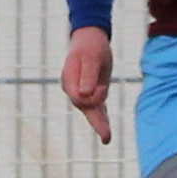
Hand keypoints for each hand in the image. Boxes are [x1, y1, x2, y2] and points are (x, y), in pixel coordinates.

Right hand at [61, 26, 114, 142]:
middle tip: (106, 138)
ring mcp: (81, 91)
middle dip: (97, 124)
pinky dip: (101, 116)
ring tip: (106, 138)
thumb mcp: (92, 58)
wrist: (90, 38)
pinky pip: (97, 106)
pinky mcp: (91, 90)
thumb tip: (85, 94)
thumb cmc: (91, 46)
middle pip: (85, 109)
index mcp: (70, 81)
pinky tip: (105, 128)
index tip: (103, 87)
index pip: (81, 98)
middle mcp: (73, 89)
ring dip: (100, 123)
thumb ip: (89, 76)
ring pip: (91, 110)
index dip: (94, 97)